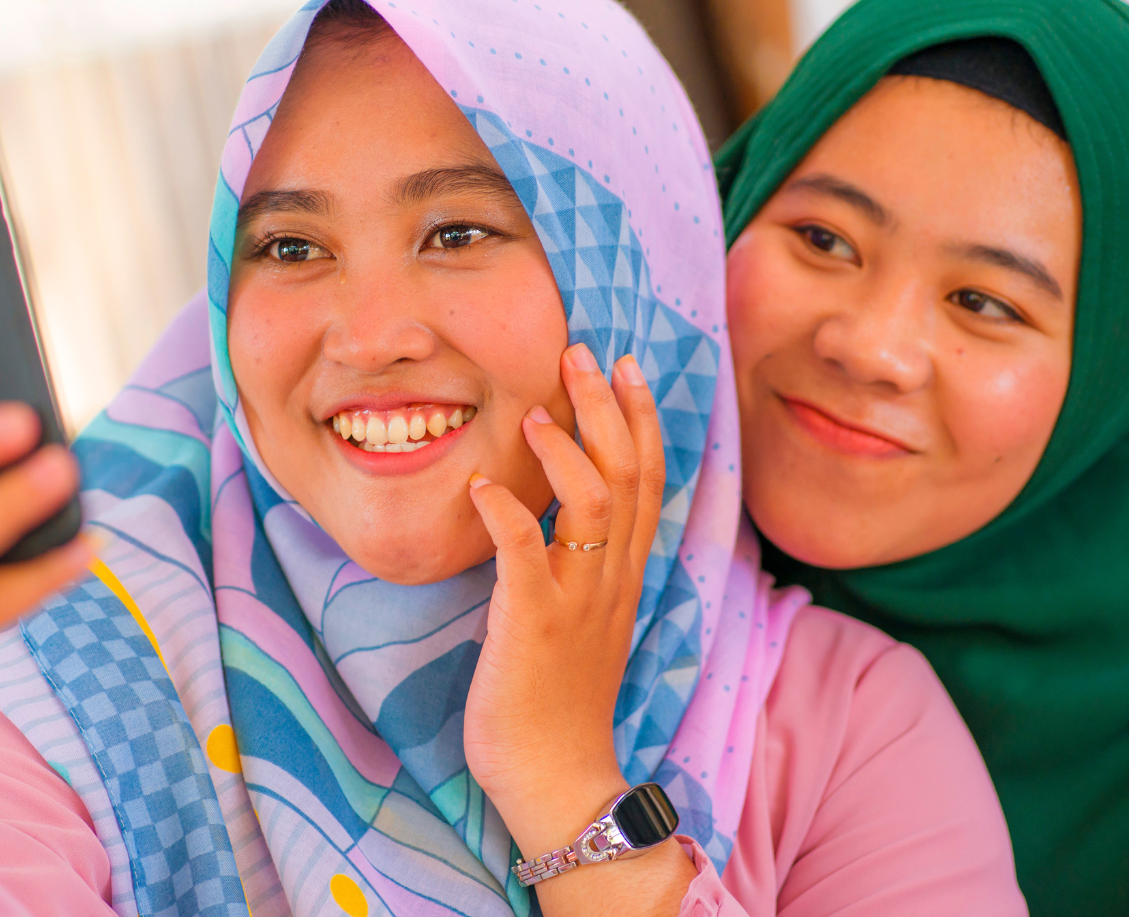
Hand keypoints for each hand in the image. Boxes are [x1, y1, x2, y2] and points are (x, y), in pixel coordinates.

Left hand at [464, 345, 689, 915]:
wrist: (558, 777)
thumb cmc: (556, 700)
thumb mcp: (582, 618)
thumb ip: (579, 563)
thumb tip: (550, 509)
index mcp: (624, 573)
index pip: (647, 477)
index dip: (639, 416)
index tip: (623, 364)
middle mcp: (612, 578)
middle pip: (628, 474)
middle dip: (608, 406)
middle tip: (583, 352)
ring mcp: (578, 600)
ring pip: (594, 504)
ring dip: (567, 450)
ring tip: (539, 409)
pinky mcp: (534, 625)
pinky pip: (526, 556)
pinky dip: (506, 513)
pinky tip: (481, 485)